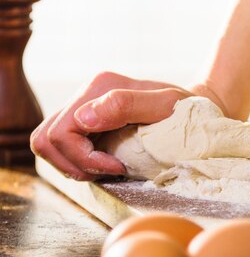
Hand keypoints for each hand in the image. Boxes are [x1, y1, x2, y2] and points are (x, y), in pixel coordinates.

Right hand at [31, 71, 225, 180]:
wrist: (196, 109)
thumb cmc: (187, 109)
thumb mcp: (166, 105)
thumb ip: (126, 106)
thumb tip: (84, 118)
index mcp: (100, 86)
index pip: (60, 132)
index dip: (83, 158)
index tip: (117, 165)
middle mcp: (87, 94)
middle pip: (46, 139)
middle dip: (72, 164)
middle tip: (110, 170)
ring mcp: (84, 107)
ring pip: (48, 144)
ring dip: (73, 165)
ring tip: (108, 168)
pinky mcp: (87, 122)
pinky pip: (63, 147)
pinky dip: (79, 162)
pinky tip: (107, 163)